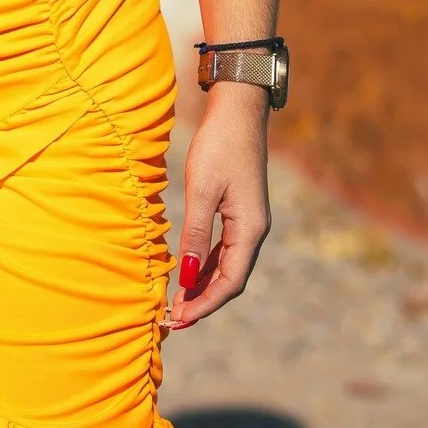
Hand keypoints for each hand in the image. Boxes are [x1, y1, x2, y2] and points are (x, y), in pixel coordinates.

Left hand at [168, 83, 270, 329]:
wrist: (238, 109)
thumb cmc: (219, 145)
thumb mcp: (202, 189)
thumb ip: (195, 234)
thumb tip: (185, 276)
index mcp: (251, 230)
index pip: (229, 283)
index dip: (204, 304)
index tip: (178, 318)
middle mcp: (254, 230)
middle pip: (230, 279)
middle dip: (203, 300)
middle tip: (173, 318)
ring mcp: (249, 220)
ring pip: (227, 265)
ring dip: (203, 285)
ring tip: (177, 301)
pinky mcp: (239, 209)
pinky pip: (224, 248)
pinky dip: (206, 264)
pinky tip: (187, 270)